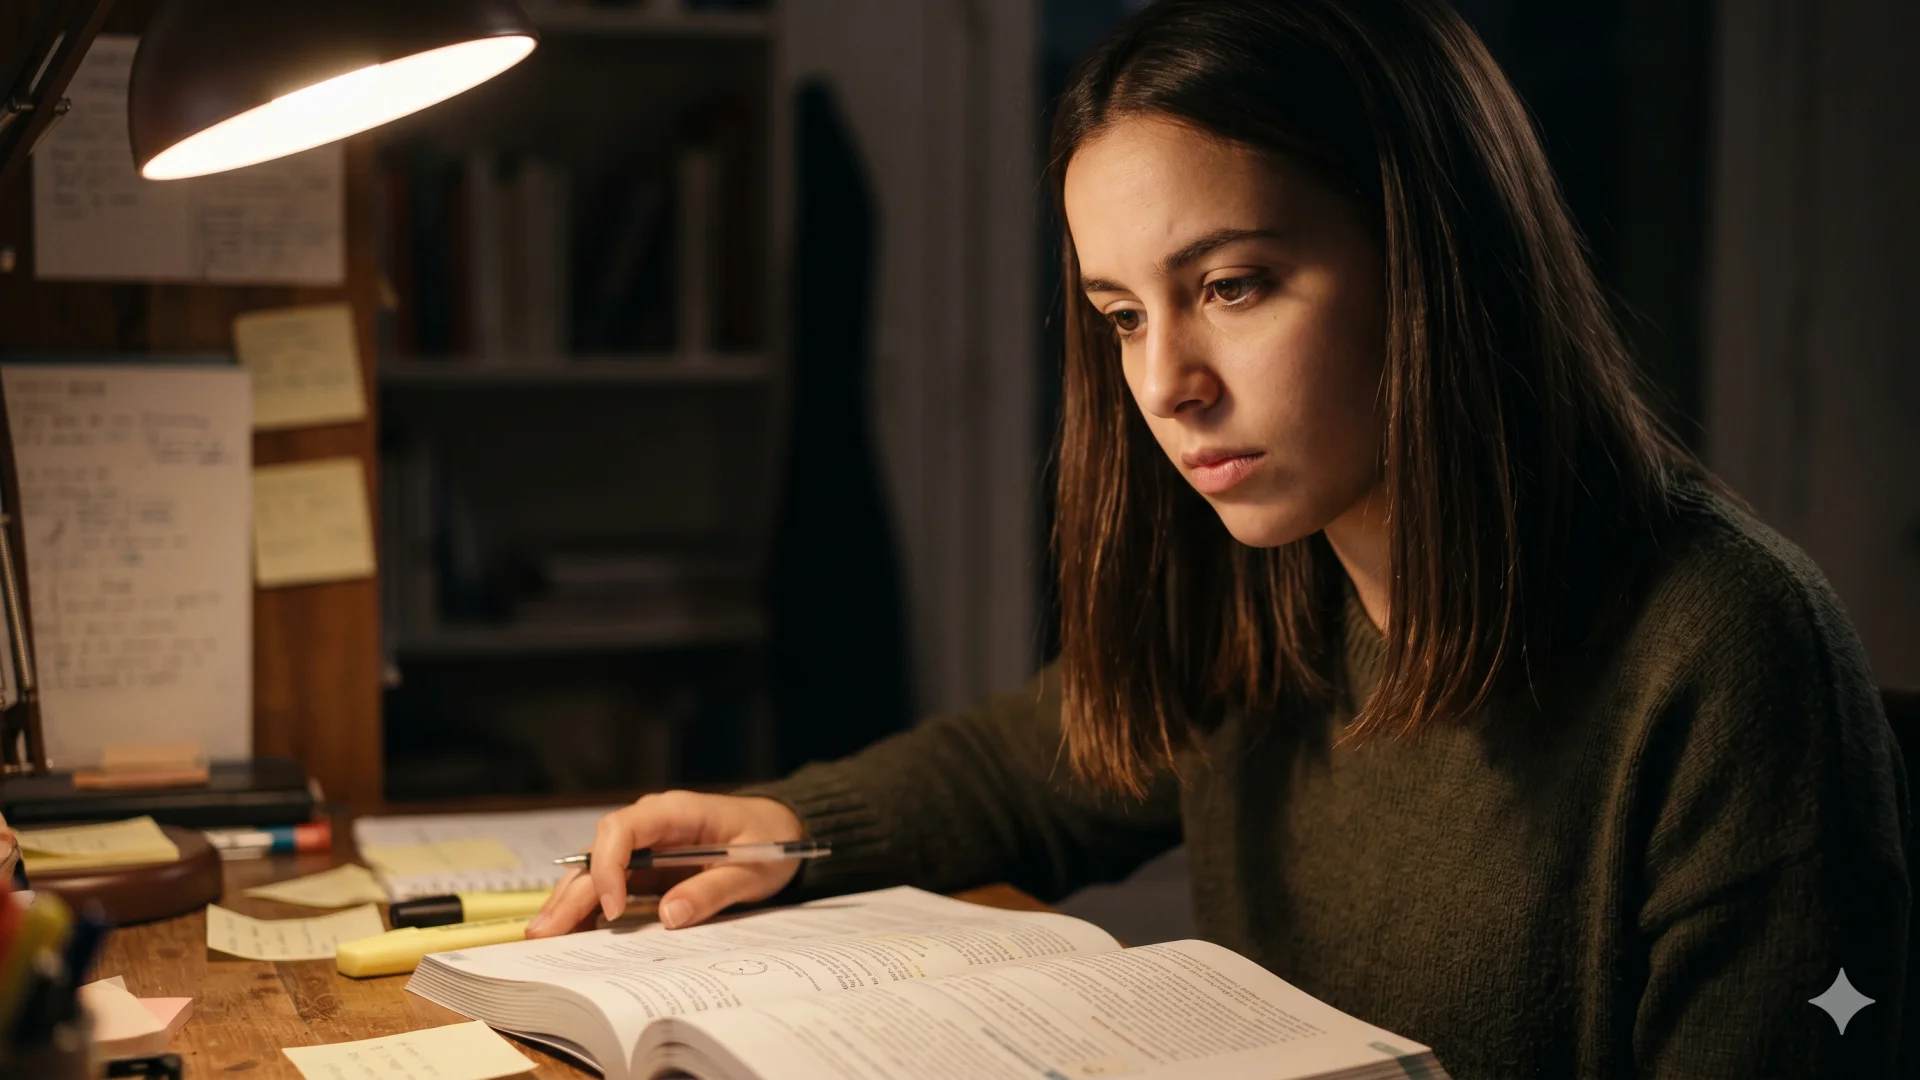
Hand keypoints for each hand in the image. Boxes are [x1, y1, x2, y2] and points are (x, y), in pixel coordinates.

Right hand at [528, 791, 804, 936]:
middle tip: (544, 932)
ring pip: (596, 867)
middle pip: (598, 853)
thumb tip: (670, 915)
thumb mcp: (753, 869)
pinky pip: (611, 881)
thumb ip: (712, 889)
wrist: (781, 829)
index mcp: (676, 812)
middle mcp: (651, 823)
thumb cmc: (770, 842)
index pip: (623, 829)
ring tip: (542, 934)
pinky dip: (588, 904)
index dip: (609, 867)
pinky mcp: (647, 865)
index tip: (613, 909)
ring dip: (569, 899)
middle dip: (571, 892)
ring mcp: (645, 844)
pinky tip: (567, 928)